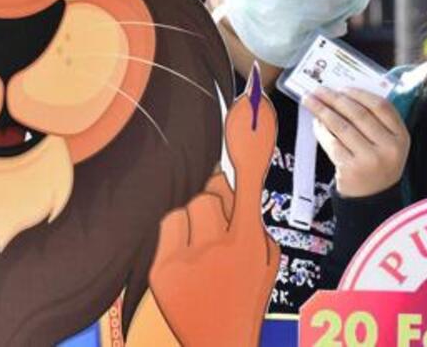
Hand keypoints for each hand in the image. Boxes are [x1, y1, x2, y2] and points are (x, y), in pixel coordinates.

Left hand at [148, 66, 280, 345]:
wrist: (215, 345)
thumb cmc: (240, 303)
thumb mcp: (263, 266)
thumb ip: (254, 227)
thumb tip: (239, 195)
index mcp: (250, 244)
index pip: (249, 180)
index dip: (251, 139)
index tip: (251, 103)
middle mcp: (221, 246)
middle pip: (212, 189)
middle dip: (215, 201)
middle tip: (216, 230)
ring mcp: (189, 256)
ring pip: (188, 206)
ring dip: (193, 221)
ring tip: (199, 254)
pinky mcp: (163, 266)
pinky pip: (168, 225)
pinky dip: (175, 236)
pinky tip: (184, 262)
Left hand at [305, 88, 408, 198]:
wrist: (372, 198)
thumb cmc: (377, 164)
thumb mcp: (388, 143)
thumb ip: (375, 121)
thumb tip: (343, 94)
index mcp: (401, 137)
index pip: (381, 106)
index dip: (359, 93)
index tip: (342, 87)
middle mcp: (388, 148)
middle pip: (358, 114)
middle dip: (335, 98)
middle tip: (320, 90)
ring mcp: (370, 160)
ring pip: (342, 126)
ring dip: (323, 111)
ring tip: (311, 101)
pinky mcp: (350, 169)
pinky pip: (331, 142)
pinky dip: (321, 130)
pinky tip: (316, 123)